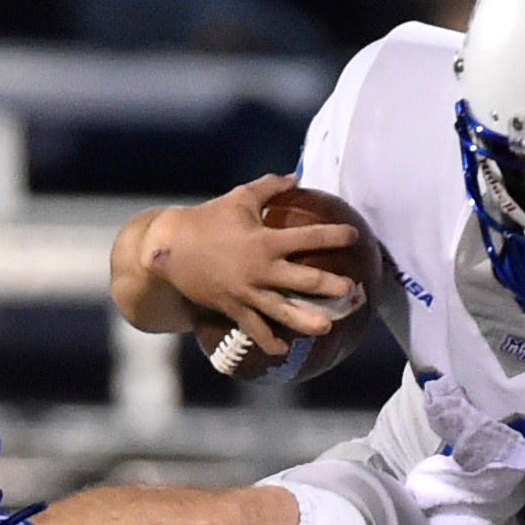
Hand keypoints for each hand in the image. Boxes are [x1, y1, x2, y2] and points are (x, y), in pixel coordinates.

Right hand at [150, 179, 366, 355]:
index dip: (335, 236)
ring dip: (307, 321)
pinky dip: (269, 341)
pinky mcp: (233, 308)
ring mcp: (247, 292)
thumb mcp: (240, 197)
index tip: (354, 236)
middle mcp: (261, 269)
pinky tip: (283, 349)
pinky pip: (255, 329)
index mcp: (265, 240)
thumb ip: (270, 187)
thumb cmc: (208, 219)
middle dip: (332, 286)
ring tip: (326, 327)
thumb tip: (296, 175)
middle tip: (351, 291)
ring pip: (283, 312)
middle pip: (305, 281)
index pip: (309, 237)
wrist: (170, 249)